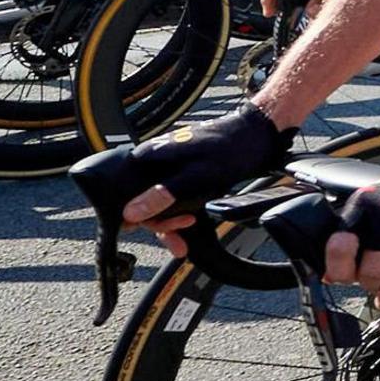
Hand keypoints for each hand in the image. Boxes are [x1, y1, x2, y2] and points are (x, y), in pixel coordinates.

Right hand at [69, 103, 292, 255]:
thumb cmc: (227, 152)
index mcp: (147, 157)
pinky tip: (187, 225)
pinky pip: (170, 198)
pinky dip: (176, 215)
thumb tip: (131, 212)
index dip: (140, 217)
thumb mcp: (195, 177)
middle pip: (142, 201)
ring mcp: (164, 167)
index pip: (127, 194)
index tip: (158, 232)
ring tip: (183, 244)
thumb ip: (163, 195)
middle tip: (178, 243)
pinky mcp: (178, 173)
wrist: (252, 137)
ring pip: (157, 203)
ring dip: (169, 225)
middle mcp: (151, 161)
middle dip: (159, 225)